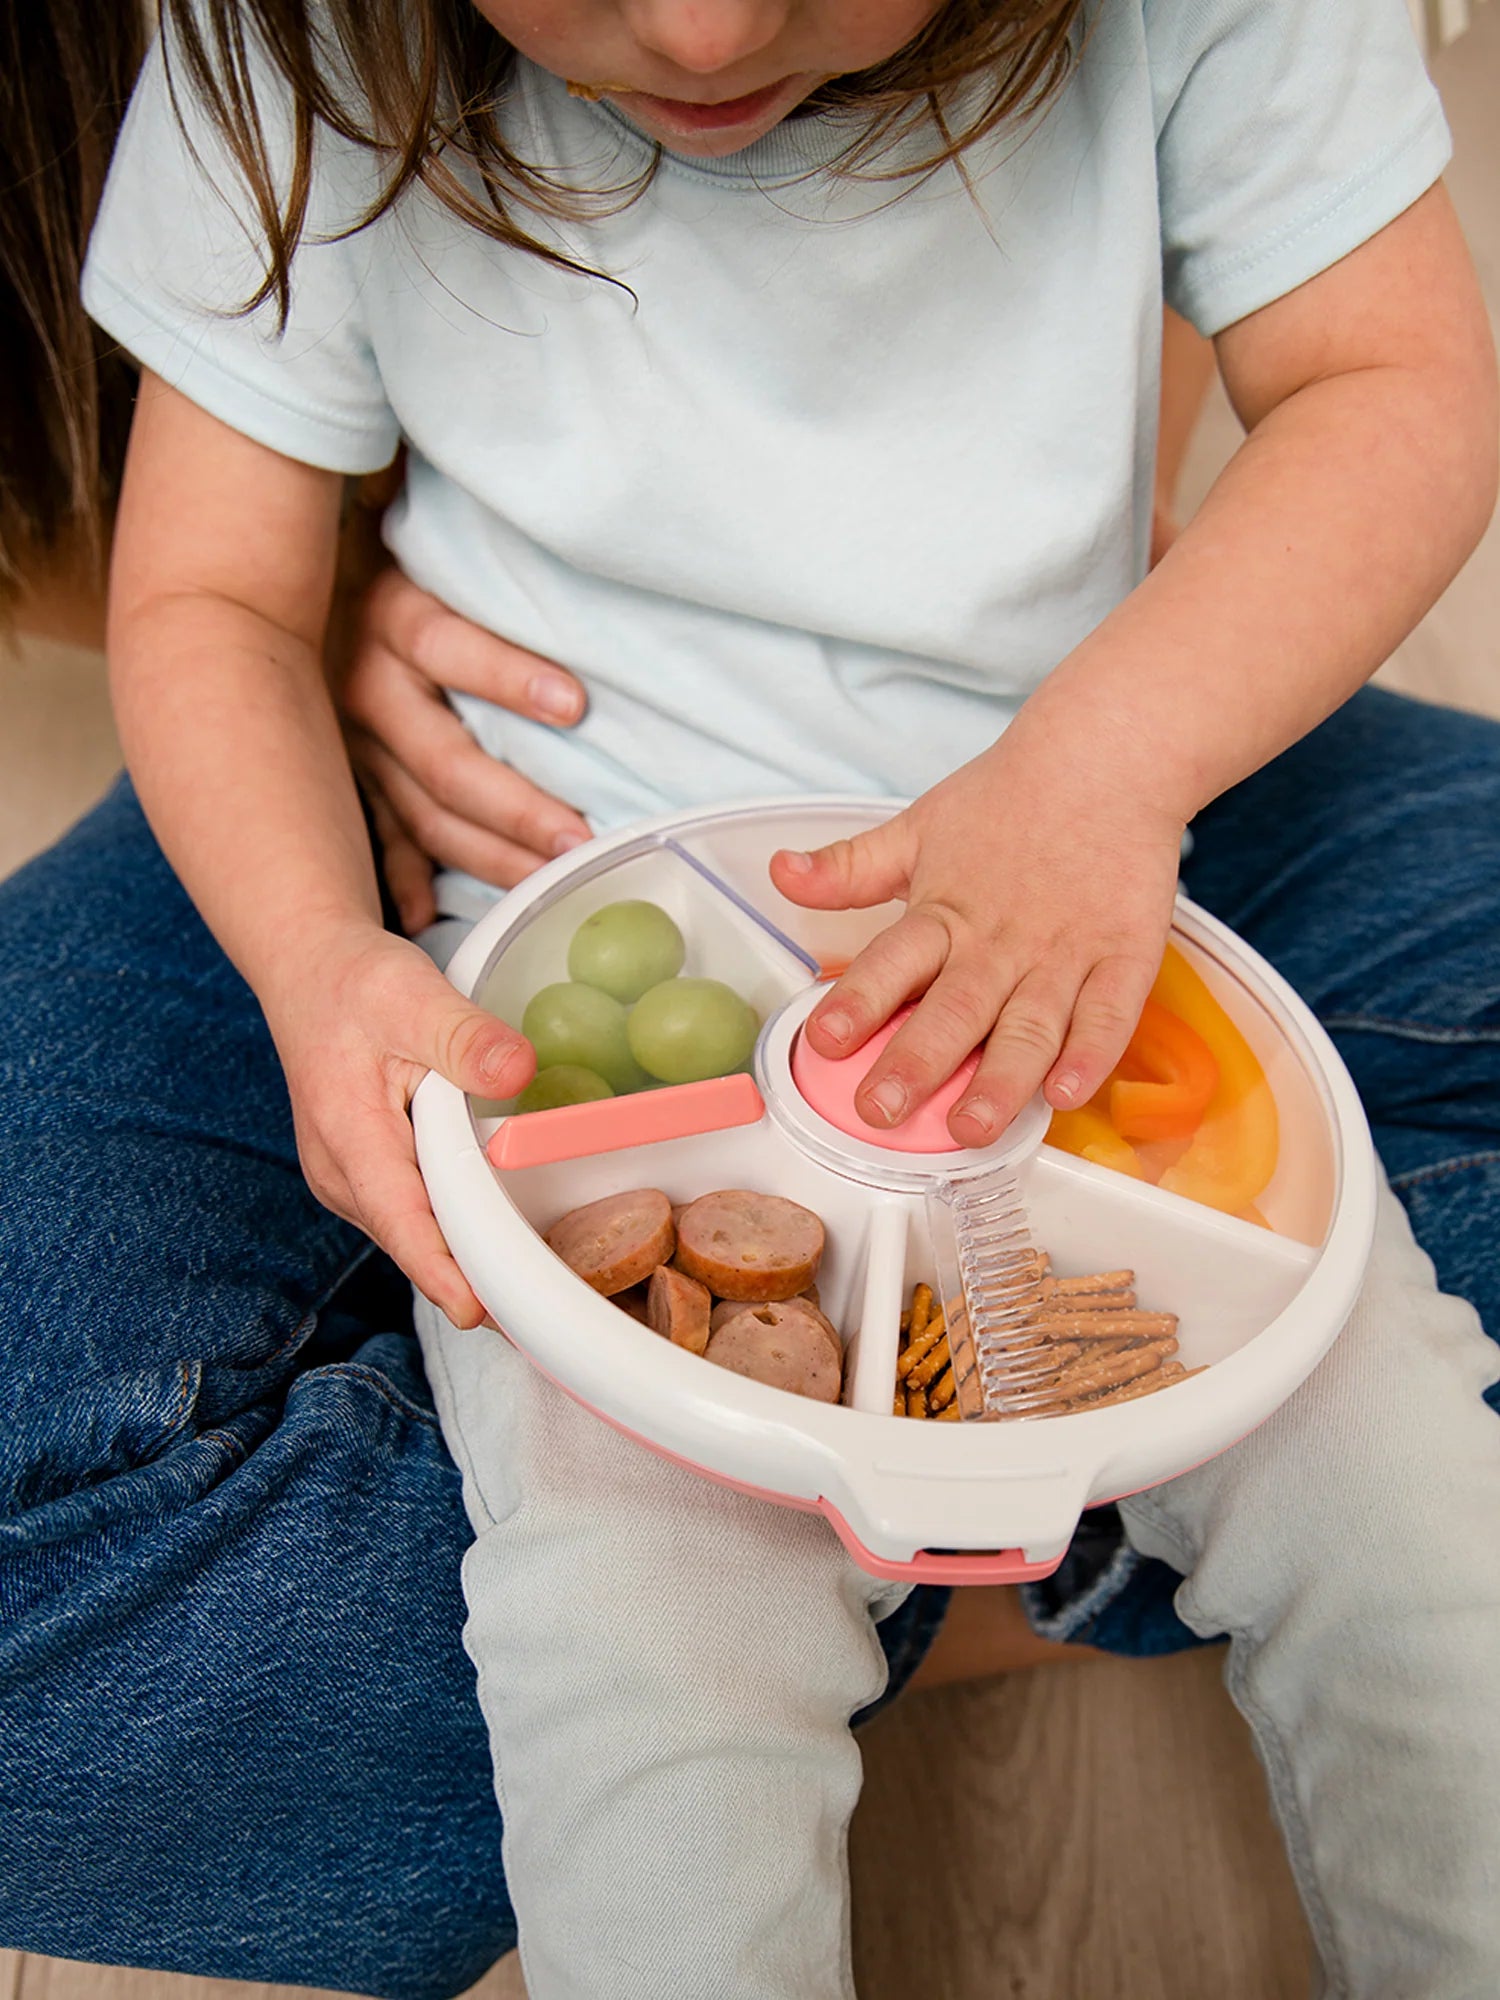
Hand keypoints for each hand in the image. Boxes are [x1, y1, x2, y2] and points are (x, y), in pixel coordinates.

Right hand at [266, 923, 533, 1325]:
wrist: (309, 969)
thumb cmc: (355, 982)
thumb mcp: (412, 994)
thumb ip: (465, 1037)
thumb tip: (518, 1071)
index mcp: (347, 1135)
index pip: (400, 1221)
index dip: (442, 1271)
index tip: (481, 1314)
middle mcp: (341, 1173)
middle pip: (415, 1240)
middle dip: (474, 1277)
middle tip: (543, 1312)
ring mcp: (349, 1180)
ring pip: (415, 1232)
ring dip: (467, 1256)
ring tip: (538, 1286)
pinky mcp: (367, 1175)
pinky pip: (414, 1214)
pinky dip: (455, 1228)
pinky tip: (503, 1236)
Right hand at [337, 567, 591, 931]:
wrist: (267, 568)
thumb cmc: (385, 546)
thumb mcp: (424, 536)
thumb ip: (477, 554)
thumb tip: (560, 535)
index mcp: (387, 614)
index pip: (447, 643)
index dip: (508, 675)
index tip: (575, 705)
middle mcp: (362, 683)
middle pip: (443, 756)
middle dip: (515, 804)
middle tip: (578, 839)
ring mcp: (349, 739)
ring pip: (421, 809)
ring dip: (485, 851)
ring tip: (548, 881)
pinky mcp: (343, 772)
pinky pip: (377, 835)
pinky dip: (401, 876)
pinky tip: (427, 916)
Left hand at [769, 724, 1184, 1147]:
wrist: (1108, 759)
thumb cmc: (1008, 802)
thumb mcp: (918, 829)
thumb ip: (849, 868)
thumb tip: (780, 873)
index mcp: (944, 912)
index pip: (892, 962)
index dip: (858, 1001)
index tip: (825, 1041)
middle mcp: (1000, 942)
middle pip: (956, 1009)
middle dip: (917, 1063)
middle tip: (882, 1110)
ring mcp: (1065, 954)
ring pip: (1029, 1027)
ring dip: (1000, 1080)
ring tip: (972, 1127)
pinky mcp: (1125, 958)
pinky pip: (1108, 1015)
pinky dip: (1090, 1055)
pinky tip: (1065, 1094)